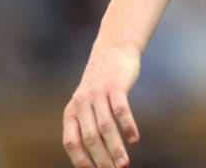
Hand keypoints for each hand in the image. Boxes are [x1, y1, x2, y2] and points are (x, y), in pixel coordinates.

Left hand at [62, 45, 142, 166]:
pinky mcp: (116, 86)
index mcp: (72, 111)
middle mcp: (82, 103)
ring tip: (124, 164)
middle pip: (90, 138)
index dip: (81, 160)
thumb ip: (86, 124)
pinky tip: (134, 139)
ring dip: (115, 148)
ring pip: (106, 127)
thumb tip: (94, 155)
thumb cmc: (101, 83)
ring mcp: (99, 94)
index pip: (71, 142)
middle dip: (101, 158)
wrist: (113, 49)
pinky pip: (121, 110)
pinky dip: (127, 126)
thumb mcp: (87, 102)